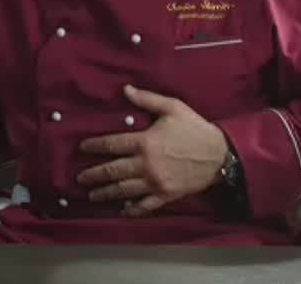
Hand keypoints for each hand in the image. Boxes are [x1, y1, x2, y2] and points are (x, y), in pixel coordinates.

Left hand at [76, 84, 228, 216]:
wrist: (220, 155)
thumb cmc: (195, 129)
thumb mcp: (173, 108)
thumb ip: (147, 99)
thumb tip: (125, 89)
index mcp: (145, 142)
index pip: (112, 144)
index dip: (94, 146)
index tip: (83, 147)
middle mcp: (146, 164)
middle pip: (112, 171)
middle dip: (93, 175)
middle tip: (80, 178)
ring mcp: (155, 182)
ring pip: (124, 190)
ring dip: (106, 193)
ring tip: (92, 195)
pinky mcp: (166, 195)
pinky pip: (145, 205)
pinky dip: (131, 209)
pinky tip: (121, 210)